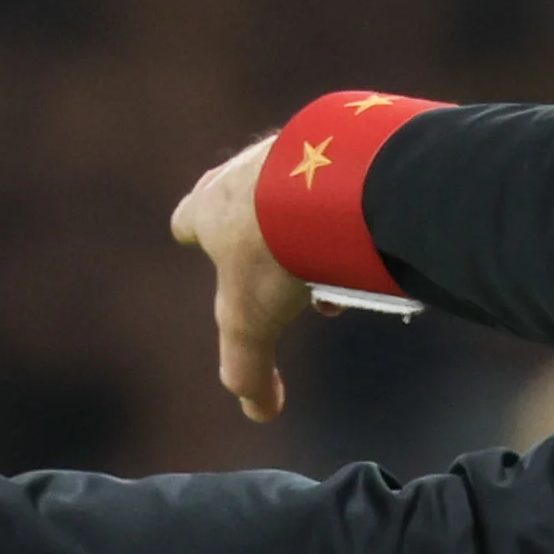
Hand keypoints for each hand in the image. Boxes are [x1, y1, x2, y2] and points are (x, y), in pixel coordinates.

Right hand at [169, 137, 337, 421]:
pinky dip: (345, 203)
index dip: (193, 233)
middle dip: (263, 239)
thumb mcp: (251, 324)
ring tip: (338, 264)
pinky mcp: (335, 140)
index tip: (196, 242)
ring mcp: (290, 149)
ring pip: (294, 192)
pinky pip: (337, 175)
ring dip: (311, 227)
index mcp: (210, 208)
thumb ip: (248, 371)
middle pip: (243, 202)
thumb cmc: (275, 248)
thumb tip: (259, 413)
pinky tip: (366, 232)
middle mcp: (245, 172)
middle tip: (289, 275)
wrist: (328, 181)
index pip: (188, 218)